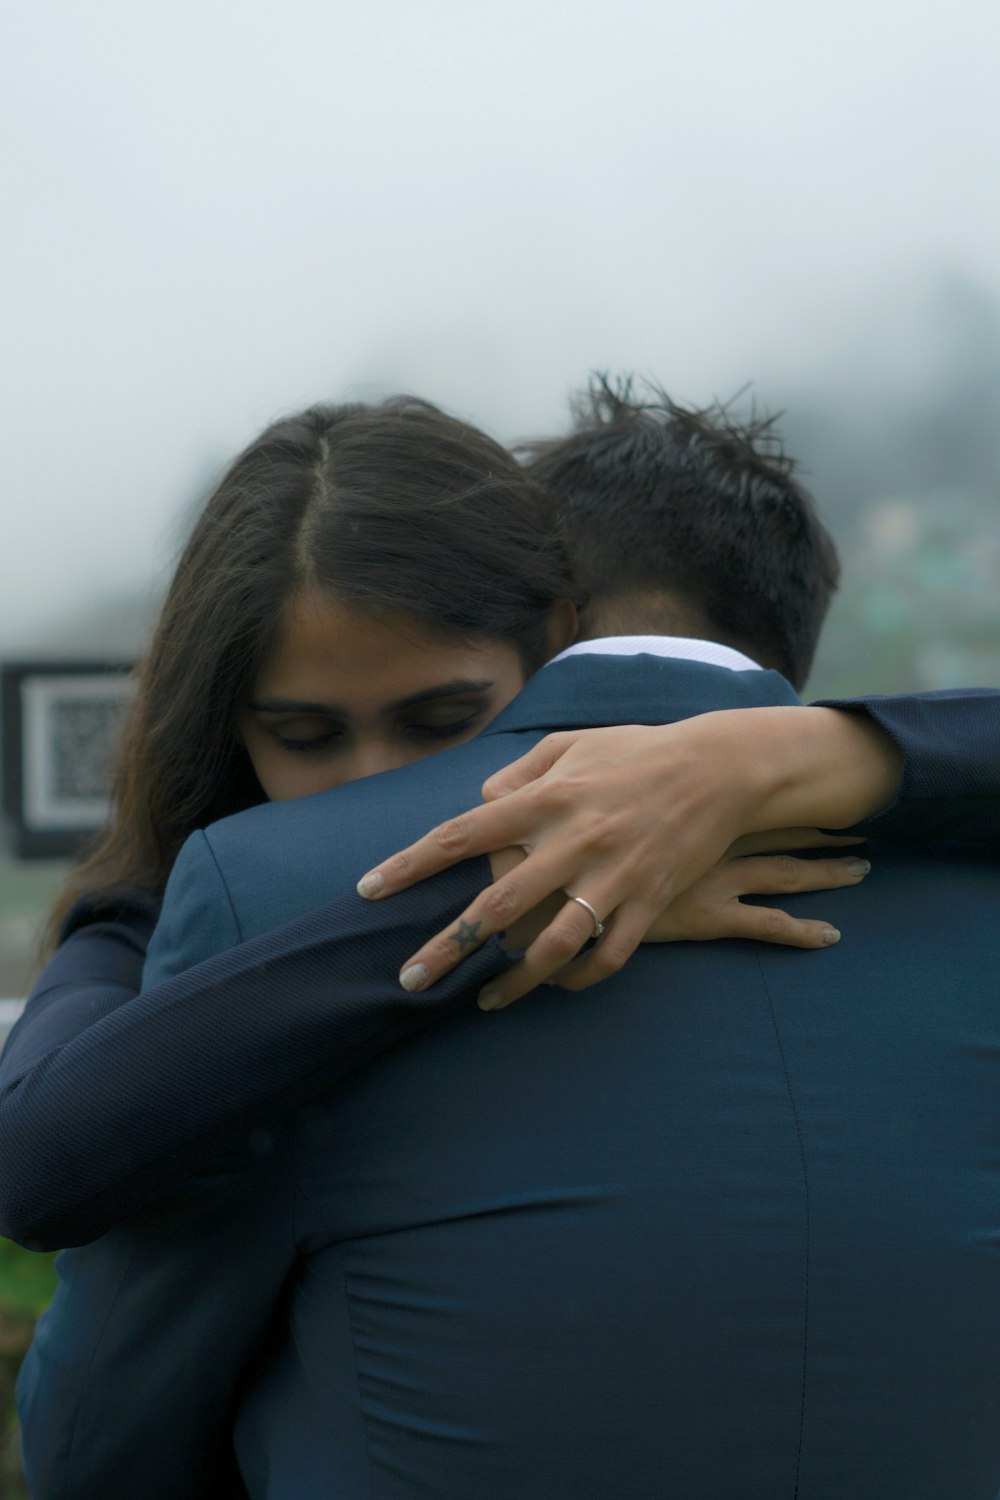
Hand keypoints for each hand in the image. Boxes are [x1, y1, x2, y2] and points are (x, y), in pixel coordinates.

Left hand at [357, 720, 868, 1007]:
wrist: (718, 769)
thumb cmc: (636, 752)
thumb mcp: (572, 744)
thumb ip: (518, 772)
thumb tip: (481, 804)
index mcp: (546, 798)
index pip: (462, 833)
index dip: (410, 863)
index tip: (370, 889)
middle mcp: (573, 840)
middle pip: (496, 904)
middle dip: (447, 946)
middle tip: (409, 978)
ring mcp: (613, 876)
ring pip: (553, 946)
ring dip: (514, 982)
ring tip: (486, 1001)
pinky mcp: (650, 902)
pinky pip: (608, 956)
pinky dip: (579, 979)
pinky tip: (556, 986)